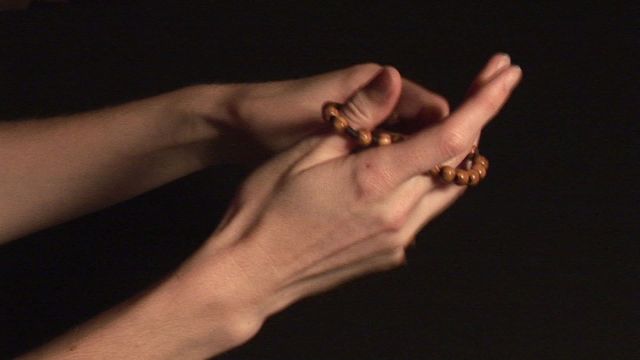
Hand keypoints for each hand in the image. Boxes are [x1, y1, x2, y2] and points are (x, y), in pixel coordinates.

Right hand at [174, 54, 520, 356]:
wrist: (250, 272)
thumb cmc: (265, 209)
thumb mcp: (306, 151)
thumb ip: (359, 120)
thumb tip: (394, 79)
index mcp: (375, 180)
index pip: (451, 138)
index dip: (486, 103)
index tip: (504, 76)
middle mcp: (398, 215)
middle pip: (459, 162)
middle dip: (479, 120)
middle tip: (487, 84)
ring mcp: (398, 239)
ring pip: (446, 189)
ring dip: (455, 153)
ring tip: (448, 123)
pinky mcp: (390, 253)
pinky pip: (423, 211)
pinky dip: (425, 182)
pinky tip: (402, 168)